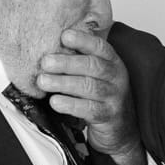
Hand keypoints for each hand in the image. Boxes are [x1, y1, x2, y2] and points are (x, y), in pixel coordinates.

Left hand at [36, 26, 138, 162]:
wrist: (120, 128)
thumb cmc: (101, 96)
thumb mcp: (95, 74)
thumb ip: (80, 59)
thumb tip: (52, 44)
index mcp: (112, 62)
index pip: (100, 47)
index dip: (83, 40)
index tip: (64, 36)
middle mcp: (116, 77)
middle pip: (92, 66)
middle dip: (66, 63)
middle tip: (45, 62)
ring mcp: (114, 97)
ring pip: (89, 87)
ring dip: (63, 83)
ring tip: (43, 81)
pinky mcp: (108, 116)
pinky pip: (88, 109)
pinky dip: (70, 104)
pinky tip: (55, 101)